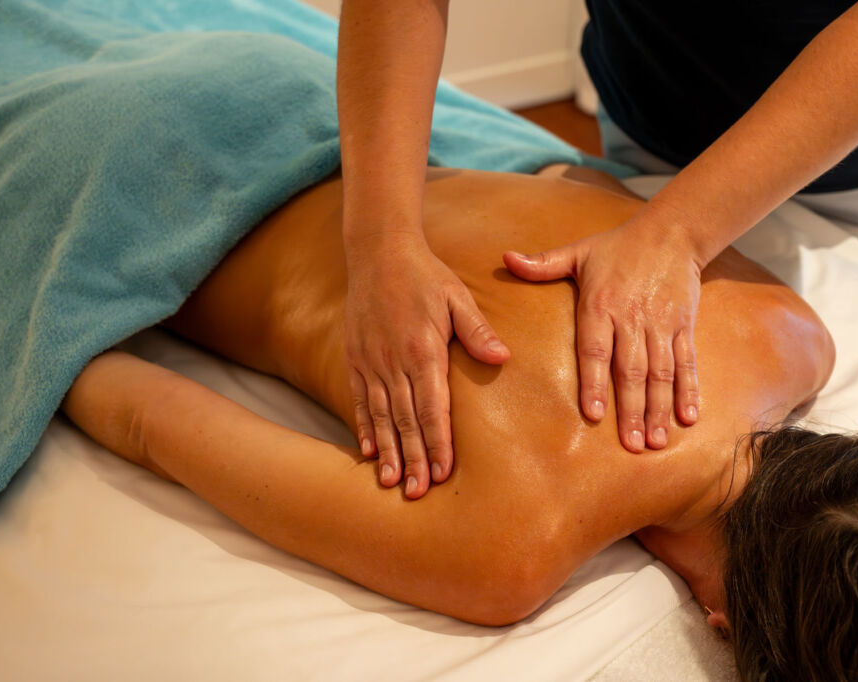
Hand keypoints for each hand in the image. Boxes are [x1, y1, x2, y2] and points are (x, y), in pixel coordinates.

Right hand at [345, 234, 509, 497]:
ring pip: (380, 416)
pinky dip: (364, 426)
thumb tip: (502, 358)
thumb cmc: (426, 276)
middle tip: (418, 493)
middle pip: (404, 420)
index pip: (432, 407)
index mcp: (423, 349)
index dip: (438, 442)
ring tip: (392, 483)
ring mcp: (371, 361)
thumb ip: (477, 331)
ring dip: (388, 451)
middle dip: (413, 459)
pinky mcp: (355, 358)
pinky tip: (368, 451)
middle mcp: (393, 361)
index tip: (442, 472)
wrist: (378, 252)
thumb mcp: (457, 297)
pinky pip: (359, 399)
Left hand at [503, 217, 700, 451]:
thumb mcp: (578, 251)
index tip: (594, 414)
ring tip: (655, 441)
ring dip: (658, 408)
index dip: (594, 382)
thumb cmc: (618, 246)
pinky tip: (688, 418)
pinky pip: (687, 362)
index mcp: (600, 304)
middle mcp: (632, 318)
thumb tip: (505, 259)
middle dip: (631, 410)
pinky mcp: (684, 326)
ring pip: (661, 372)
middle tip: (629, 445)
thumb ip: (542, 263)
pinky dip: (689, 390)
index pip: (596, 350)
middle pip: (631, 370)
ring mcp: (661, 324)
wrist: (672, 232)